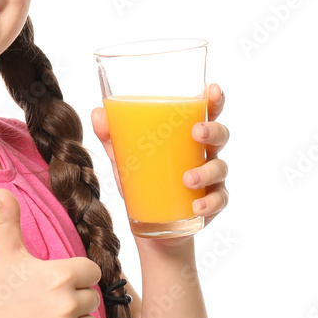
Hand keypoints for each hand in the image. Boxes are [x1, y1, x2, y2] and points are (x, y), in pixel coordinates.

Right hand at [0, 189, 103, 317]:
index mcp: (58, 275)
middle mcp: (66, 303)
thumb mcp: (4, 255)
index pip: (92, 272)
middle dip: (72, 303)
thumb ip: (9, 221)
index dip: (76, 277)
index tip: (54, 285)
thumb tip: (1, 191)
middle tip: (43, 308)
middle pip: (92, 300)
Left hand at [90, 82, 229, 237]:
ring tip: (188, 179)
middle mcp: (203, 155)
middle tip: (196, 133)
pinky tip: (197, 207)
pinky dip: (209, 203)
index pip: (205, 113)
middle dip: (212, 130)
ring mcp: (211, 180)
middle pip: (220, 135)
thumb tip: (97, 113)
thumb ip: (112, 137)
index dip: (213, 100)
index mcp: (186, 138)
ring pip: (220, 168)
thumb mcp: (124, 160)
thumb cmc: (143, 184)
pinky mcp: (211, 205)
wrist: (151, 228)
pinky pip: (219, 201)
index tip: (212, 89)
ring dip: (206, 171)